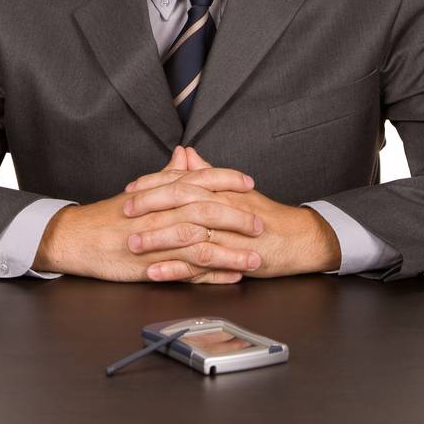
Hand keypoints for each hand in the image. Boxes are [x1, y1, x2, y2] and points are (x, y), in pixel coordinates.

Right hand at [34, 147, 262, 282]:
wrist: (76, 238)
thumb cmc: (108, 216)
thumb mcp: (139, 191)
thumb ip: (165, 174)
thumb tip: (185, 154)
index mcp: (157, 193)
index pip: (196, 179)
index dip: (225, 180)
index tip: (248, 182)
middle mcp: (159, 213)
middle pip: (204, 209)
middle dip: (236, 216)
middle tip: (260, 222)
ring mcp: (155, 240)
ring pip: (200, 241)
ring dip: (231, 250)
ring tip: (255, 256)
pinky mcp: (151, 265)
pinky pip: (187, 270)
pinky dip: (212, 274)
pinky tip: (232, 276)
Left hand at [124, 147, 341, 277]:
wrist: (299, 239)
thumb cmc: (264, 214)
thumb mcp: (234, 189)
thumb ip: (206, 172)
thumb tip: (184, 152)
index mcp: (219, 191)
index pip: (181, 182)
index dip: (153, 185)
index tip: (130, 189)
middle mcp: (222, 209)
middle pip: (181, 204)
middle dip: (149, 209)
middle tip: (124, 213)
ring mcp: (227, 236)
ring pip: (187, 234)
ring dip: (157, 240)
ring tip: (133, 245)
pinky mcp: (233, 260)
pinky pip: (200, 266)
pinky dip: (176, 270)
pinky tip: (155, 272)